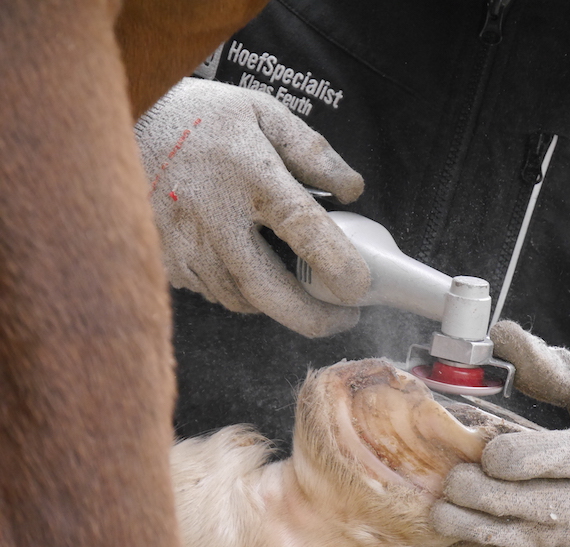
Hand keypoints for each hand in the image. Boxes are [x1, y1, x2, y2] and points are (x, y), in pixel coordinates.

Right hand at [134, 77, 369, 336]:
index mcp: (249, 176)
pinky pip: (217, 293)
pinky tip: (257, 271)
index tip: (360, 287)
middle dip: (314, 317)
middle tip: (345, 316)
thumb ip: (312, 152)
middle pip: (270, 291)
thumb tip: (352, 189)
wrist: (118, 125)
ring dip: (281, 305)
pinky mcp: (168, 263)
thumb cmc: (200, 119)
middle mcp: (216, 219)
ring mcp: (187, 247)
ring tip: (306, 290)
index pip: (302, 227)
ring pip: (245, 301)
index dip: (336, 263)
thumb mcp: (263, 114)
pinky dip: (245, 293)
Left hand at [431, 321, 569, 546]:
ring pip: (550, 544)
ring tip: (444, 518)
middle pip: (560, 510)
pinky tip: (468, 542)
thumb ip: (552, 367)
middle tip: (451, 487)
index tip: (488, 452)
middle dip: (496, 503)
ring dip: (490, 534)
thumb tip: (501, 335)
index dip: (535, 459)